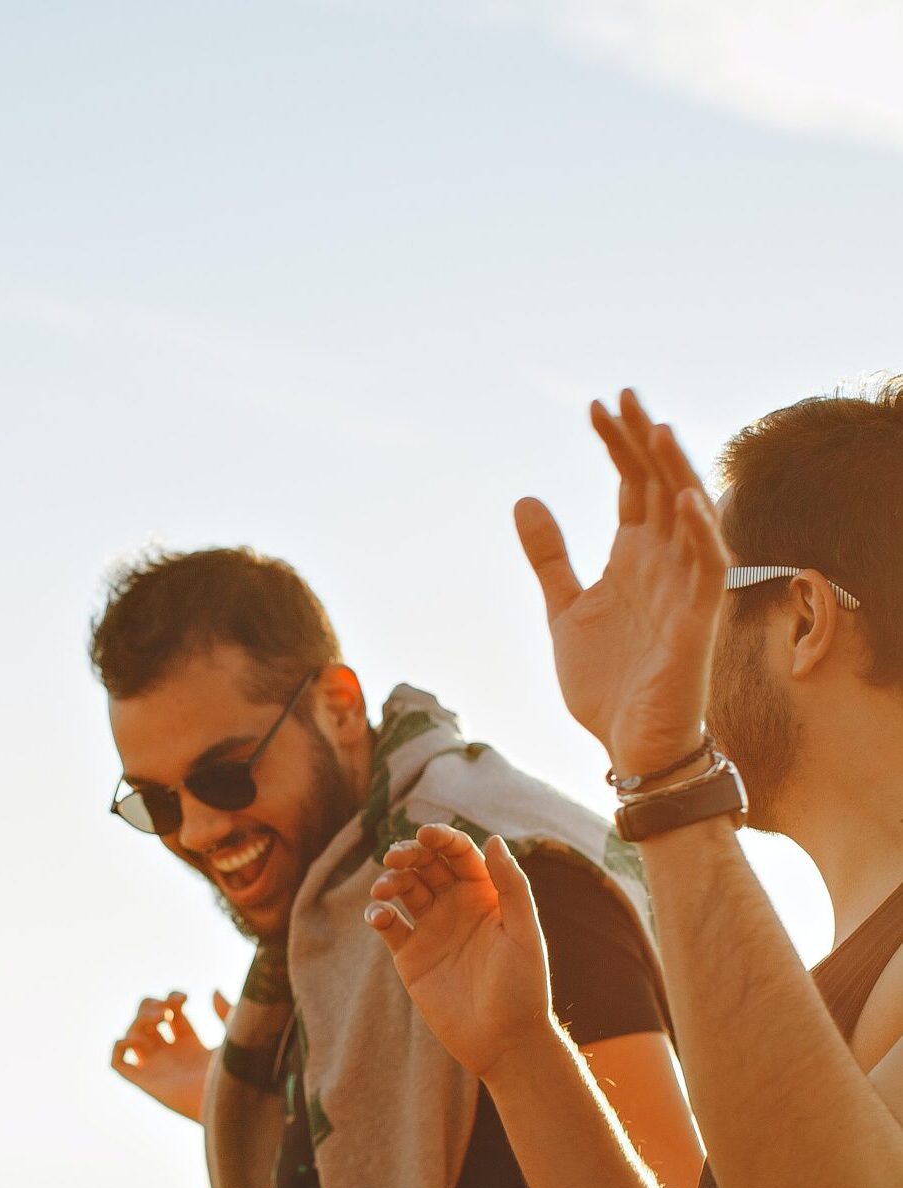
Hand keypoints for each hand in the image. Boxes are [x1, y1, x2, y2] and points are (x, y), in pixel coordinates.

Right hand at [110, 990, 230, 1122]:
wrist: (227, 1102)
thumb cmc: (235, 1074)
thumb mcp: (233, 1036)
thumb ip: (225, 1012)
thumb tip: (213, 990)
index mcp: (191, 1045)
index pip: (170, 1014)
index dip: (172, 999)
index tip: (184, 999)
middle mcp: (170, 1055)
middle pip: (146, 1021)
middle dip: (150, 1006)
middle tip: (166, 1009)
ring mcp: (156, 1068)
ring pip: (131, 1036)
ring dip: (139, 1020)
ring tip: (160, 1019)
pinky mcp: (145, 1082)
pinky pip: (118, 1063)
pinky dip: (119, 1046)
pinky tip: (139, 1038)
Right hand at [365, 827, 552, 1079]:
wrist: (504, 1042)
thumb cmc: (523, 988)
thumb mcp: (525, 933)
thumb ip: (512, 886)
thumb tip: (494, 839)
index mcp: (486, 895)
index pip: (460, 854)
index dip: (442, 838)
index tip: (425, 834)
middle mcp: (456, 907)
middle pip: (426, 865)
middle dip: (409, 854)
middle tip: (395, 857)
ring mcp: (431, 930)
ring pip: (403, 890)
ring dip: (390, 881)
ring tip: (384, 889)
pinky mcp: (410, 956)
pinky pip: (388, 925)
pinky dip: (378, 914)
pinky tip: (379, 916)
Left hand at [516, 388, 731, 775]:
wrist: (630, 745)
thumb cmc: (607, 682)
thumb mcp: (564, 610)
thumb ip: (550, 556)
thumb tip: (525, 498)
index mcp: (634, 557)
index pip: (633, 485)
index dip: (617, 446)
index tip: (594, 406)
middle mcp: (664, 563)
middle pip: (660, 487)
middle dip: (642, 442)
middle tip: (622, 395)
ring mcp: (684, 589)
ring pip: (688, 516)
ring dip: (674, 472)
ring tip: (654, 429)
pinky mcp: (697, 622)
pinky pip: (708, 569)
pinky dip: (700, 533)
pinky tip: (685, 499)